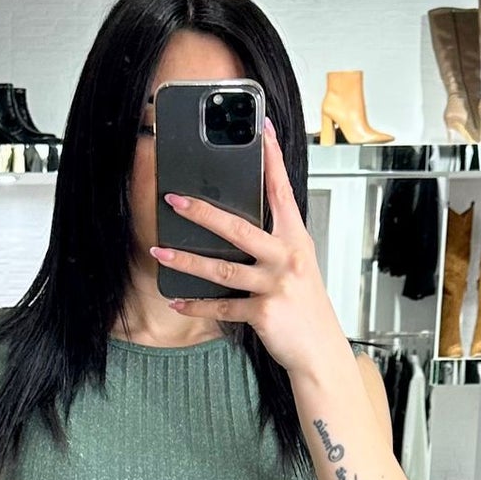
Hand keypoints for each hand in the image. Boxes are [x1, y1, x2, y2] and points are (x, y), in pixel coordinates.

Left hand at [149, 117, 343, 376]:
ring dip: (186, 261)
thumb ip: (273, 244)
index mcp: (296, 239)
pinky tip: (177, 302)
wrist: (320, 351)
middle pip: (238, 228)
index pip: (281, 190)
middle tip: (174, 199)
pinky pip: (222, 307)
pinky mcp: (263, 312)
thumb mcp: (297, 267)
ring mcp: (275, 285)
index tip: (261, 128)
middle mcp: (287, 257)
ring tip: (159, 250)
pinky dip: (197, 305)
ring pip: (222, 269)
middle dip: (202, 212)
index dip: (271, 158)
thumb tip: (234, 227)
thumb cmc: (306, 307)